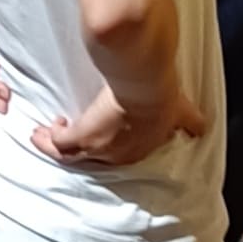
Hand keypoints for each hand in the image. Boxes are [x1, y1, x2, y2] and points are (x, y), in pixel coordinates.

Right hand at [31, 76, 208, 167]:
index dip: (116, 147)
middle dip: (87, 148)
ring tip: (50, 135)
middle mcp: (123, 154)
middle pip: (101, 158)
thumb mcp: (182, 111)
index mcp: (145, 148)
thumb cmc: (164, 91)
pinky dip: (48, 141)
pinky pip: (60, 146)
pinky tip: (41, 133)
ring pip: (75, 154)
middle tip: (73, 137)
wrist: (147, 83)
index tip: (109, 136)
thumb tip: (201, 127)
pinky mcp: (83, 136)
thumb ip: (190, 121)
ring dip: (62, 144)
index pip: (128, 155)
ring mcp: (102, 147)